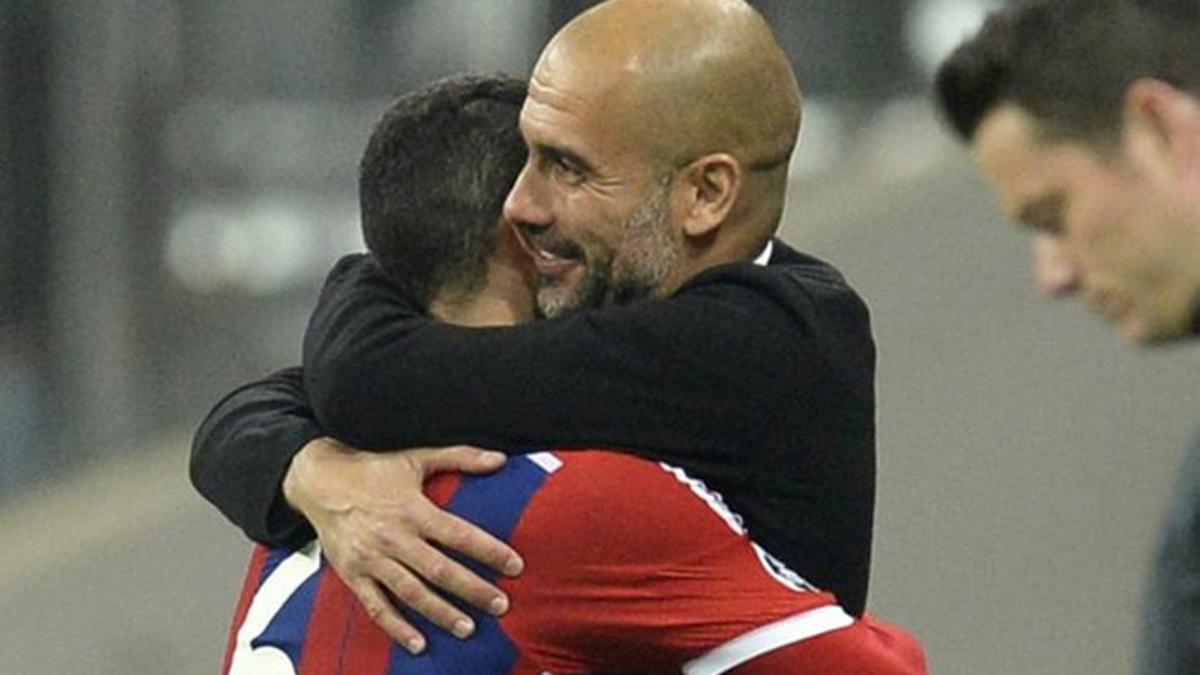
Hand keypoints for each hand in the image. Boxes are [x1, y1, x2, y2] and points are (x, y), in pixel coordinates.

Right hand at [282, 438, 523, 653]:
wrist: (319, 480)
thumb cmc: (371, 469)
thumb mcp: (416, 457)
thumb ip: (460, 457)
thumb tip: (500, 459)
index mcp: (413, 509)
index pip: (460, 535)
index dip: (489, 551)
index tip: (515, 566)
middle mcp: (394, 537)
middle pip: (440, 570)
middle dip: (473, 590)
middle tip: (501, 605)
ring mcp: (373, 559)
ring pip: (412, 593)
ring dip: (441, 613)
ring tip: (468, 628)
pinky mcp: (354, 575)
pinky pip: (377, 606)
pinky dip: (397, 627)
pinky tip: (419, 643)